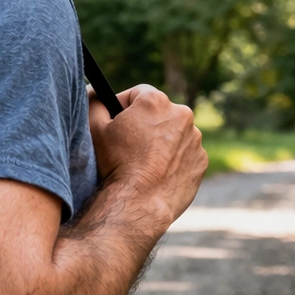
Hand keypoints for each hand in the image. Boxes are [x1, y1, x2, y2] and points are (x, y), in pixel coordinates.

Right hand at [88, 84, 207, 227]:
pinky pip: (186, 155)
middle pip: (159, 113)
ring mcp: (195, 138)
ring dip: (161, 142)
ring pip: (175, 134)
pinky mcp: (201, 161)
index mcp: (155, 101)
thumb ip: (94, 103)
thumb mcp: (95, 130)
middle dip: (145, 125)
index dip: (124, 106)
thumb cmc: (116, 164)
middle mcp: (182, 114)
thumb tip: (94, 91)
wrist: (139, 203)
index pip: (138, 94)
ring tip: (144, 163)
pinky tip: (158, 175)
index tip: (116, 121)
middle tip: (129, 145)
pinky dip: (175, 161)